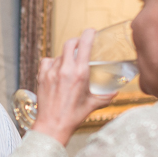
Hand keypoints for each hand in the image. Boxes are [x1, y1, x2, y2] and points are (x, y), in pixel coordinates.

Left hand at [31, 28, 115, 145]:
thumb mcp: (93, 104)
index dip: (88, 34)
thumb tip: (115, 92)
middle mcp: (65, 70)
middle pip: (70, 43)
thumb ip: (106, 96)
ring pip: (59, 54)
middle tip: (80, 44)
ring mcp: (51, 72)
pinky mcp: (42, 77)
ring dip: (65, 56)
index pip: (84, 44)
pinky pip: (47, 61)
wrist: (53, 125)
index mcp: (80, 73)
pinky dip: (52, 62)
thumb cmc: (72, 116)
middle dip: (76, 41)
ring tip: (69, 65)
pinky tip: (56, 69)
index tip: (91, 31)